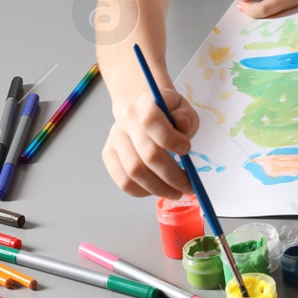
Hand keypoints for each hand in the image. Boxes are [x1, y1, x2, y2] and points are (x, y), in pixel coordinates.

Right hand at [101, 83, 199, 199]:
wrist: (141, 107)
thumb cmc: (166, 111)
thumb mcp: (182, 107)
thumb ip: (186, 117)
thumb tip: (182, 126)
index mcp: (144, 104)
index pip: (151, 122)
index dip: (171, 139)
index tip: (187, 149)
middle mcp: (125, 121)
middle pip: (146, 154)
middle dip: (172, 175)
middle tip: (188, 186)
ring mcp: (114, 139)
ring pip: (134, 172)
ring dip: (159, 188)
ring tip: (175, 192)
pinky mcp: (109, 154)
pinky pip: (123, 181)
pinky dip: (142, 191)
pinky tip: (157, 189)